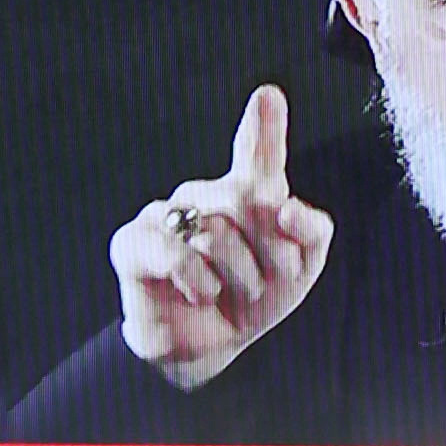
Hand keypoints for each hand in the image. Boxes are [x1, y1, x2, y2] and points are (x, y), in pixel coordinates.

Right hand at [107, 86, 333, 390]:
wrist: (208, 348)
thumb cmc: (251, 301)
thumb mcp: (299, 271)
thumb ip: (311, 232)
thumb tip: (288, 208)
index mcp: (245, 195)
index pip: (256, 154)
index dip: (263, 127)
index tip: (269, 98)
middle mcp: (204, 196)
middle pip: (248, 199)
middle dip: (271, 252)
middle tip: (265, 284)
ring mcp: (165, 215)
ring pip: (217, 232)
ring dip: (238, 276)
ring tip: (228, 293)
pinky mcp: (133, 242)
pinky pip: (178, 254)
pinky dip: (200, 283)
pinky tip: (199, 293)